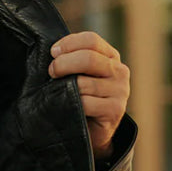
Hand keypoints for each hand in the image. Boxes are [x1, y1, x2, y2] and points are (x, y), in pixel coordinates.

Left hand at [48, 31, 129, 158]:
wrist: (93, 130)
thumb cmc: (82, 97)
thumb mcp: (80, 74)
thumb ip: (73, 59)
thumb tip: (52, 51)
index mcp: (111, 56)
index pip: (91, 40)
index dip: (69, 44)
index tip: (53, 53)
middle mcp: (119, 71)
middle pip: (88, 58)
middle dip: (63, 64)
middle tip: (51, 72)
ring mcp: (120, 91)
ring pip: (84, 83)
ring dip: (65, 88)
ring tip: (58, 93)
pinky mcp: (115, 110)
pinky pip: (86, 103)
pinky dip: (72, 104)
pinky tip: (68, 107)